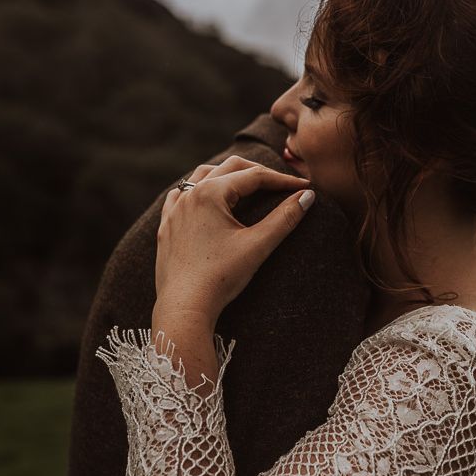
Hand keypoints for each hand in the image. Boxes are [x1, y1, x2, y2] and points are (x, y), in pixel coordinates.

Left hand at [154, 156, 313, 330]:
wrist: (185, 306)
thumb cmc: (220, 277)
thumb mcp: (258, 246)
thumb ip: (284, 218)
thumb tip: (307, 196)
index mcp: (211, 193)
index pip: (254, 177)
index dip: (282, 180)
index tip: (304, 187)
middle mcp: (189, 195)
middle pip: (229, 168)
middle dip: (258, 172)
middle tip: (281, 183)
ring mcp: (175, 210)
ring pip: (202, 176)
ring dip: (227, 175)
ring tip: (246, 184)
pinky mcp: (167, 227)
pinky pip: (180, 196)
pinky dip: (198, 190)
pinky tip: (204, 198)